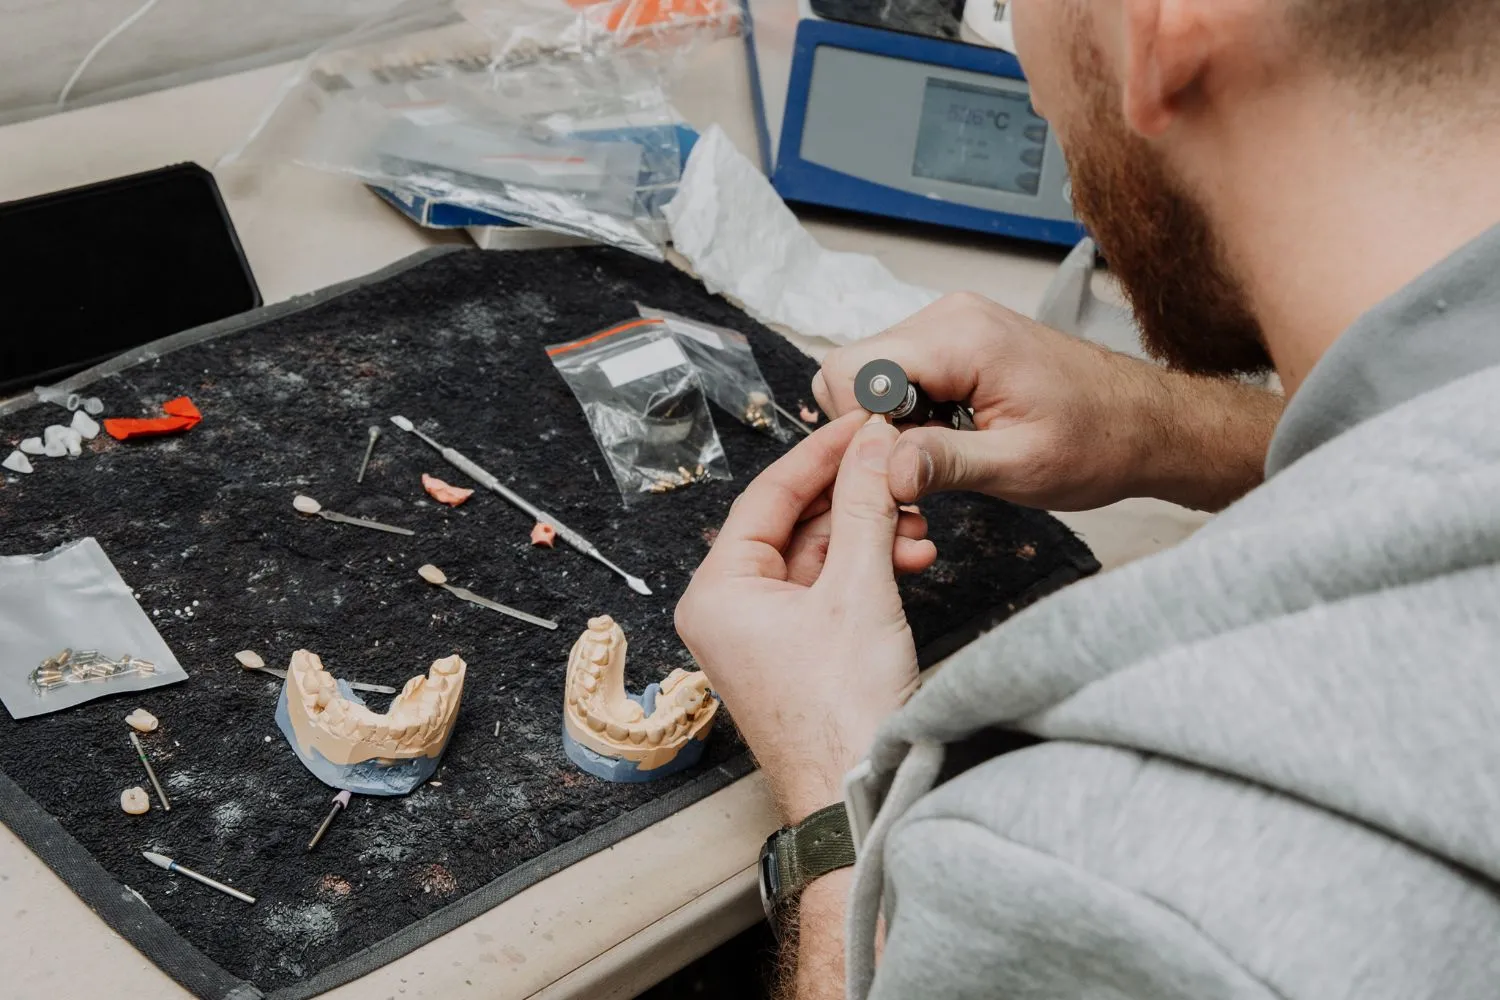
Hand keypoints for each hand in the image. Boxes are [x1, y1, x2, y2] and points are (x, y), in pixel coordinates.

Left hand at [676, 412, 931, 821]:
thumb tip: (870, 445)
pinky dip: (867, 570)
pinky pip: (828, 589)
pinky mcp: (797, 651)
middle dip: (854, 497)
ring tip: (915, 528)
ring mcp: (762, 633)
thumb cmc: (841, 719)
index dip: (820, 453)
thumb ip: (865, 506)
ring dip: (869, 534)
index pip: (767, 495)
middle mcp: (729, 610)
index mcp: (717, 592)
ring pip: (817, 556)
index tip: (860, 421)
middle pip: (793, 523)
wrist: (859, 795)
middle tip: (897, 467)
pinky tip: (907, 560)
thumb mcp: (858, 591)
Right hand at [813, 293, 1282, 511]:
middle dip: (872, 427)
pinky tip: (954, 435)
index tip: (897, 464)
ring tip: (947, 452)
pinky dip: (913, 410)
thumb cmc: (1098, 441)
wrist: (1148, 422)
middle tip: (921, 466)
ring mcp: (953, 322)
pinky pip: (903, 371)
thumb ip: (943, 463)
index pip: (850, 370)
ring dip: (893, 422)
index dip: (859, 428)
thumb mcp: (1018, 467)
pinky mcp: (959, 338)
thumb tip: (881, 470)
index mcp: (960, 339)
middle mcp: (949, 316)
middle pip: (853, 369)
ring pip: (874, 372)